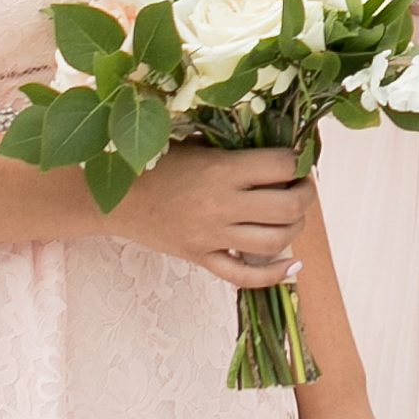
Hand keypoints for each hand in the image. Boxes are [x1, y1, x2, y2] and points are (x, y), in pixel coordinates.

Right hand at [116, 141, 310, 289]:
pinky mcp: (201, 258)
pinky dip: (274, 275)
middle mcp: (220, 205)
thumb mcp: (196, 142)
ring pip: (274, 242)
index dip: (299, 161)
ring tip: (293, 216)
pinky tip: (292, 267)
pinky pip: (244, 276)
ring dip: (295, 229)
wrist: (111, 198)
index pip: (282, 165)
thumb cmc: (155, 163)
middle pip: (288, 207)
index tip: (299, 159)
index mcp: (221, 169)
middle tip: (303, 186)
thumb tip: (283, 148)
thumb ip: (235, 147)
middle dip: (307, 195)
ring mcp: (211, 237)